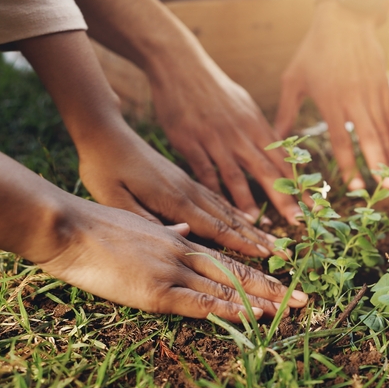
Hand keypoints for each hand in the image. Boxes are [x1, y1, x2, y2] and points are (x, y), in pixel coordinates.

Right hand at [38, 202, 306, 320]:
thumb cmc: (93, 227)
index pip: (223, 257)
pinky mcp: (157, 290)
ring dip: (261, 300)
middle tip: (303, 297)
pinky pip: (202, 303)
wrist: (68, 227)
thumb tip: (182, 230)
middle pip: (236, 271)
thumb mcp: (136, 222)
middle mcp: (182, 252)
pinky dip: (230, 310)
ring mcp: (172, 270)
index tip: (278, 275)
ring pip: (227, 287)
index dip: (253, 268)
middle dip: (272, 286)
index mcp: (176, 239)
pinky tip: (252, 315)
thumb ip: (163, 230)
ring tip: (291, 308)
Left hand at [76, 123, 276, 257]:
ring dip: (251, 226)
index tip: (269, 256)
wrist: (103, 131)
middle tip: (285, 252)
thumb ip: (147, 219)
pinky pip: (217, 197)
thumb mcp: (115, 199)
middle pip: (230, 218)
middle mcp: (189, 190)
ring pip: (227, 207)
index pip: (215, 227)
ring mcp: (188, 182)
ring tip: (273, 239)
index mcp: (174, 198)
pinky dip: (235, 210)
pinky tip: (244, 219)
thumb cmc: (103, 167)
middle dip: (259, 237)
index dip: (243, 243)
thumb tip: (182, 237)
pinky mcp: (184, 177)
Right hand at [149, 56, 301, 223]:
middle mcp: (240, 134)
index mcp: (257, 126)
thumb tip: (277, 147)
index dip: (301, 185)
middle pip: (267, 171)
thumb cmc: (215, 87)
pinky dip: (214, 191)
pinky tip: (220, 209)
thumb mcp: (245, 105)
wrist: (181, 65)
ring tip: (258, 225)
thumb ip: (259, 130)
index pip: (284, 160)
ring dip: (248, 202)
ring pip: (235, 175)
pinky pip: (204, 171)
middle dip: (285, 199)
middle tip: (299, 222)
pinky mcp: (190, 141)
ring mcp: (215, 139)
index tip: (316, 205)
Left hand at [274, 2, 388, 190]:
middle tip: (388, 188)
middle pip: (370, 139)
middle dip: (380, 165)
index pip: (343, 140)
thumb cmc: (314, 50)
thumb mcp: (293, 79)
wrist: (345, 19)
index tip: (355, 187)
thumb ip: (285, 111)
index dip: (349, 166)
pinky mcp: (384, 86)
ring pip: (384, 130)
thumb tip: (274, 140)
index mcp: (331, 101)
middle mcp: (354, 99)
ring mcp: (372, 93)